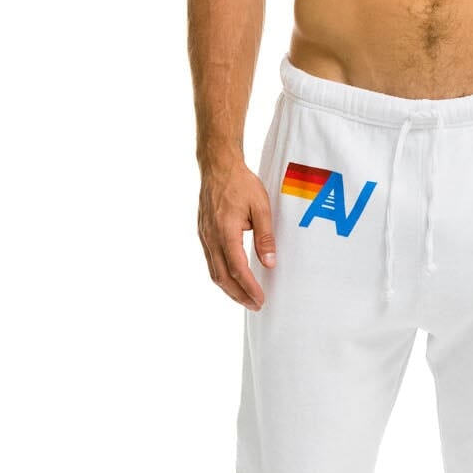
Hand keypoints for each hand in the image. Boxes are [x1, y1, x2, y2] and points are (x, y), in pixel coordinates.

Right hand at [197, 155, 275, 310]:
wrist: (218, 166)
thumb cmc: (241, 183)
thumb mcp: (261, 207)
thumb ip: (265, 237)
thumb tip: (270, 263)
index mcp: (225, 231)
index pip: (238, 268)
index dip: (249, 287)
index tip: (261, 299)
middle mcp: (211, 237)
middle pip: (222, 277)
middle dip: (239, 295)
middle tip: (255, 305)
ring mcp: (204, 236)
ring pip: (214, 272)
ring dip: (229, 289)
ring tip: (245, 298)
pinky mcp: (203, 234)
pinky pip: (211, 262)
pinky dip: (222, 276)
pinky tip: (232, 280)